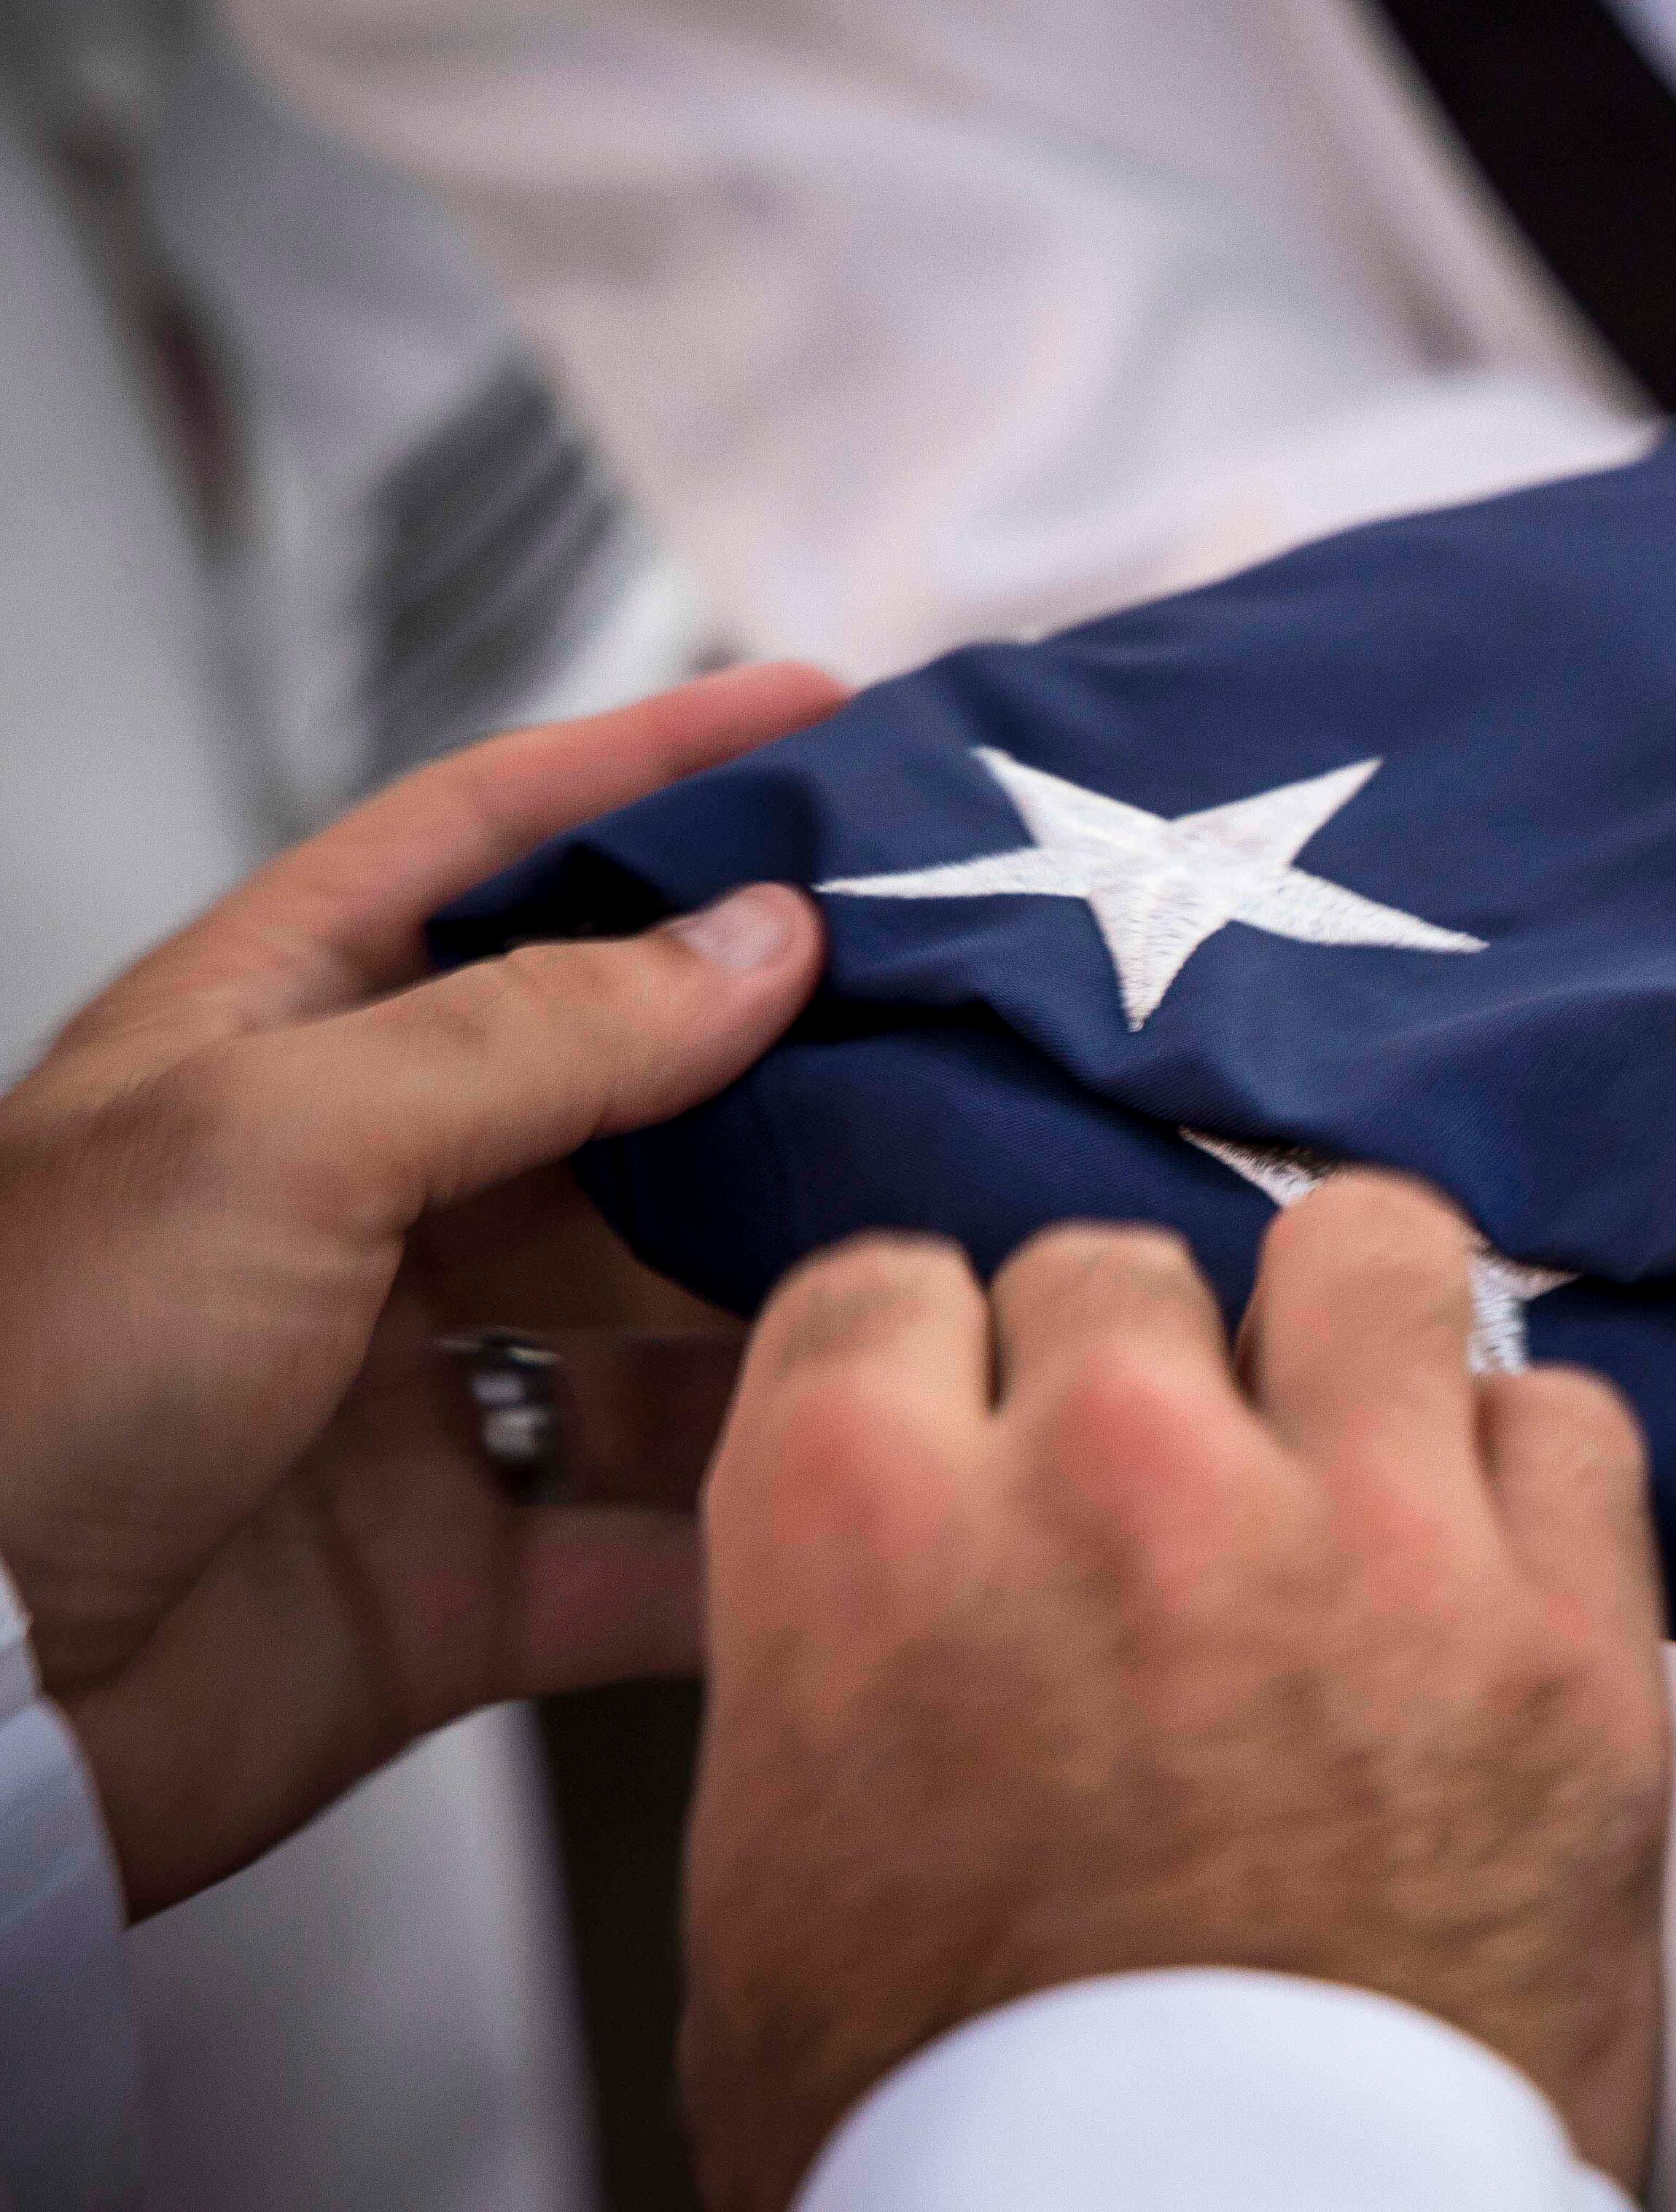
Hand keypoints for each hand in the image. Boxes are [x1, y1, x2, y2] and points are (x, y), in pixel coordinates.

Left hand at [0, 661, 843, 1911]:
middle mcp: (354, 1197)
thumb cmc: (17, 1374)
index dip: (654, 764)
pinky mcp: (450, 1577)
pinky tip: (863, 1485)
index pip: (488, 841)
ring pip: (659, 1317)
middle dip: (785, 1053)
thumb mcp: (274, 1138)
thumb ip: (540, 1033)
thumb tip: (766, 937)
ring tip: (952, 1250)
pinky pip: (640, 1543)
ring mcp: (409, 1390)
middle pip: (619, 1084)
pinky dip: (743, 1529)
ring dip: (793, 1295)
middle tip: (964, 1006)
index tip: (825, 716)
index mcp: (272, 1040)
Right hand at [679, 1188, 1672, 2210]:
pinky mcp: (1561, 1639)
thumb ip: (838, 1656)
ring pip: (1371, 1248)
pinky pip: (1569, 1420)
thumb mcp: (779, 1887)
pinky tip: (1487, 1570)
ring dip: (1353, 1329)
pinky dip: (1530, 1478)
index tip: (981, 1416)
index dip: (941, 1363)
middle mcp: (1111, 1480)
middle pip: (1120, 1261)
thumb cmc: (982, 2145)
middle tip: (1164, 1490)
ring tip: (1352, 1433)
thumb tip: (903, 1571)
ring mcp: (1357, 1539)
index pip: (886, 1287)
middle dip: (1137, 1366)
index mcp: (863, 1535)